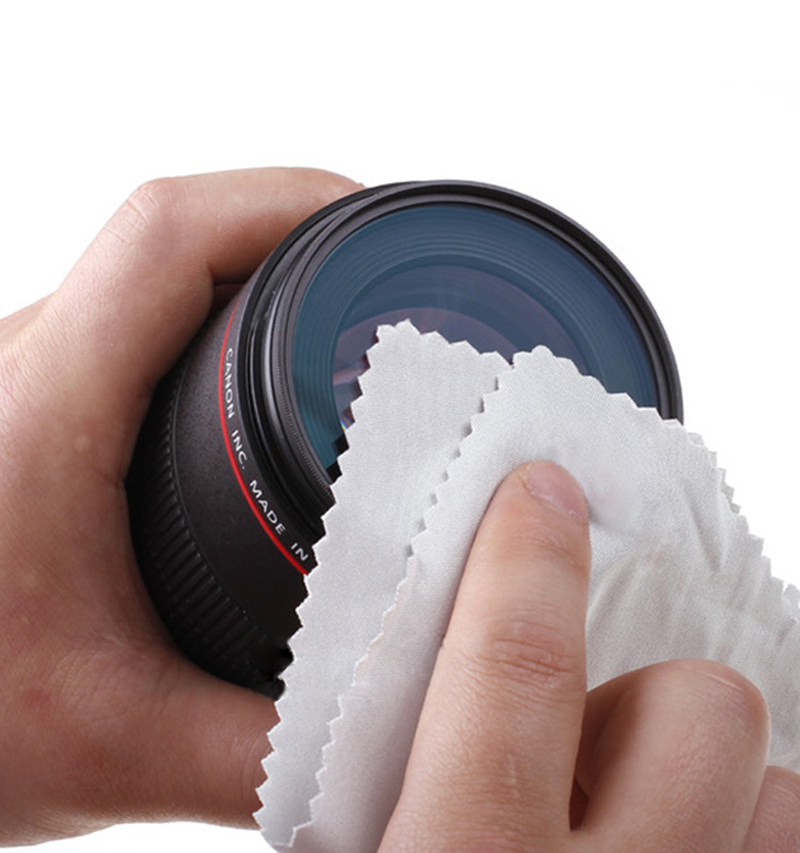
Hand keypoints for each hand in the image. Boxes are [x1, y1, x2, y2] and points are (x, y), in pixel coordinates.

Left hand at [0, 167, 360, 844]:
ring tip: (343, 308)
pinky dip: (215, 305)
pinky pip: (136, 311)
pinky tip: (261, 359)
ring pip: (155, 266)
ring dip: (255, 265)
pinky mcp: (32, 399)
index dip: (289, 203)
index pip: (170, 235)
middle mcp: (25, 368)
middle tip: (385, 280)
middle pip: (177, 232)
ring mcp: (26, 375)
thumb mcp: (115, 749)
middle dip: (299, 231)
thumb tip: (390, 741)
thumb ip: (267, 753)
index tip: (377, 224)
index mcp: (38, 416)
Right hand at [378, 462, 799, 851]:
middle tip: (581, 744)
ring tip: (641, 811)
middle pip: (697, 710)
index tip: (540, 492)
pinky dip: (742, 832)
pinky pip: (783, 846)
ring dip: (708, 778)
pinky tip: (679, 843)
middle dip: (646, 695)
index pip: (516, 663)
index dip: (528, 557)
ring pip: (779, 792)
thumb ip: (353, 783)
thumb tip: (315, 689)